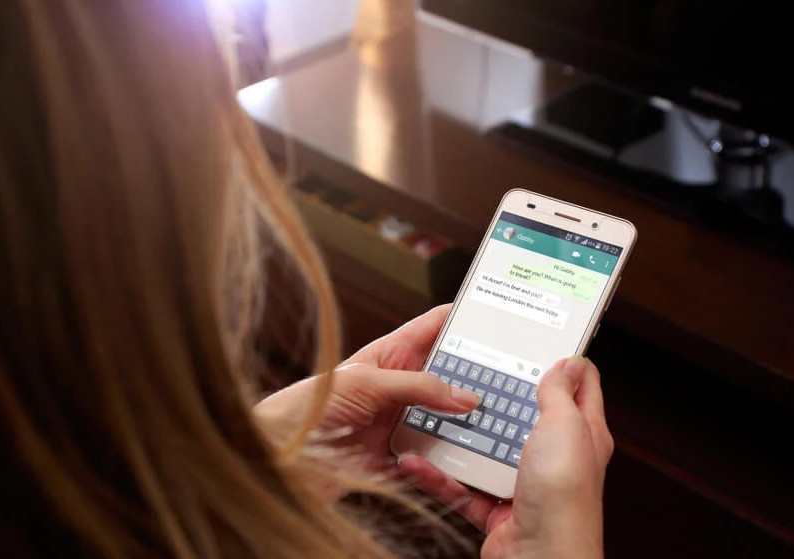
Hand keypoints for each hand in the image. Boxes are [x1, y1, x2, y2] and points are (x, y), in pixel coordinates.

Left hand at [254, 305, 479, 476]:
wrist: (282, 460)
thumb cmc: (308, 408)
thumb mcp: (368, 384)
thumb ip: (418, 386)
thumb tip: (464, 395)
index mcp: (390, 355)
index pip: (434, 328)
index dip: (463, 317)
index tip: (496, 314)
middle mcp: (399, 387)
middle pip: (450, 376)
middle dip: (477, 376)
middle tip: (510, 377)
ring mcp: (401, 421)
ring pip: (448, 418)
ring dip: (468, 422)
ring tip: (498, 419)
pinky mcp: (401, 456)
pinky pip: (435, 456)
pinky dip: (450, 458)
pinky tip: (468, 456)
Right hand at [399, 357, 613, 558]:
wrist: (542, 558)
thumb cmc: (564, 494)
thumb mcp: (565, 425)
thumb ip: (560, 393)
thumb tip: (568, 363)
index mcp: (583, 434)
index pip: (581, 388)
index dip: (564, 363)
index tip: (538, 342)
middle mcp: (556, 458)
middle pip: (525, 418)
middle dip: (498, 398)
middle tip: (471, 373)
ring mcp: (526, 485)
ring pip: (487, 453)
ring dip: (458, 438)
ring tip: (432, 414)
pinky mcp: (497, 510)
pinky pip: (462, 488)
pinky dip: (438, 477)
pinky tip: (415, 460)